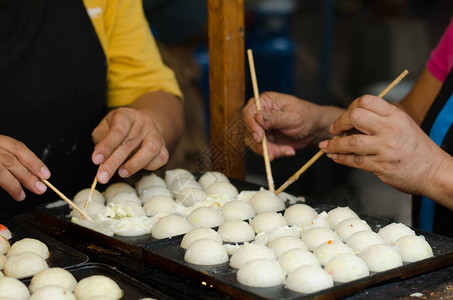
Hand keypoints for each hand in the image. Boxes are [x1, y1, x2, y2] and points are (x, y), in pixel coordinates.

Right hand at [0, 135, 49, 200]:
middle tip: (40, 189)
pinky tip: (11, 192)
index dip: (33, 161)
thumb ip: (8, 159)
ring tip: (21, 196)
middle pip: (9, 161)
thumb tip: (30, 175)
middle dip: (27, 176)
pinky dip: (3, 184)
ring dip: (12, 185)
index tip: (45, 174)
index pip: (17, 148)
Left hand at [91, 107, 168, 183]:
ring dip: (134, 164)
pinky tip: (135, 169)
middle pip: (130, 143)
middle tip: (102, 176)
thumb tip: (101, 159)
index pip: (119, 129)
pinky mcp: (164, 147)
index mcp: (127, 115)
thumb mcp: (105, 128)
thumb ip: (101, 141)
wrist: (143, 125)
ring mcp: (156, 135)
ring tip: (121, 173)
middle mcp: (144, 123)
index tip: (96, 160)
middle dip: (113, 162)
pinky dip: (148, 167)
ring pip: (150, 150)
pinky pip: (160, 159)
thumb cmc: (120, 129)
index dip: (107, 146)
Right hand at [241, 91, 340, 159]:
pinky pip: (263, 149)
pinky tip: (287, 151)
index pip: (248, 112)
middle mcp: (261, 114)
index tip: (259, 138)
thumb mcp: (293, 116)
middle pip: (250, 130)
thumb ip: (275, 117)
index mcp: (265, 102)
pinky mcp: (266, 139)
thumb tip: (258, 117)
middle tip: (273, 153)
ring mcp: (262, 127)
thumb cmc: (306, 116)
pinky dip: (274, 152)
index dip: (251, 126)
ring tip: (286, 151)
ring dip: (269, 150)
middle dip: (261, 144)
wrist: (314, 128)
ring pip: (255, 142)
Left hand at [319, 95, 445, 195]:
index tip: (345, 117)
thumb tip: (352, 120)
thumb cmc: (416, 148)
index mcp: (395, 115)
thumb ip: (380, 120)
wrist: (434, 171)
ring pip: (350, 141)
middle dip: (339, 123)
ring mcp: (385, 147)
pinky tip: (335, 157)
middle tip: (334, 130)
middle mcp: (390, 129)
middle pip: (355, 116)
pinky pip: (354, 160)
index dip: (350, 107)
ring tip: (325, 146)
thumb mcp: (403, 125)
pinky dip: (340, 158)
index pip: (366, 101)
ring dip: (334, 145)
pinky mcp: (380, 165)